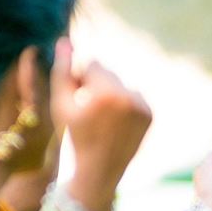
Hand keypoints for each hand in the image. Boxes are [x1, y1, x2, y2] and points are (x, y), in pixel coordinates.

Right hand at [51, 38, 152, 210]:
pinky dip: (124, 105)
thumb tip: (65, 40)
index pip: (92, 65)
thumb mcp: (61, 104)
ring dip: (111, 95)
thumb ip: (62, 71)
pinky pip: (133, 97)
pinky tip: (116, 124)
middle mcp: (129, 96)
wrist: (99, 170)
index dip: (81, 81)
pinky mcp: (150, 115)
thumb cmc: (74, 136)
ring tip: (103, 120)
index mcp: (107, 93)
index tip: (78, 102)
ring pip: (121, 85)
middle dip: (97, 86)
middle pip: (109, 73)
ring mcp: (142, 106)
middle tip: (90, 113)